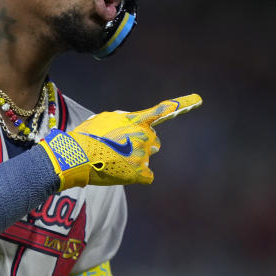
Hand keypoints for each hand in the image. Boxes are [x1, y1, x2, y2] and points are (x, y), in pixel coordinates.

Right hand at [38, 94, 201, 190]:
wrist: (77, 157)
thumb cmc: (85, 137)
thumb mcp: (102, 119)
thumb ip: (121, 119)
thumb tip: (128, 121)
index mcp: (136, 120)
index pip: (163, 110)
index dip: (182, 103)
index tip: (199, 99)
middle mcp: (145, 136)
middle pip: (153, 141)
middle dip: (142, 144)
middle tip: (121, 148)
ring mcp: (144, 155)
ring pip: (147, 158)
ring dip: (135, 160)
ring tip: (114, 160)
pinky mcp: (141, 173)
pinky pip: (147, 176)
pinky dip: (136, 176)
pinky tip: (121, 173)